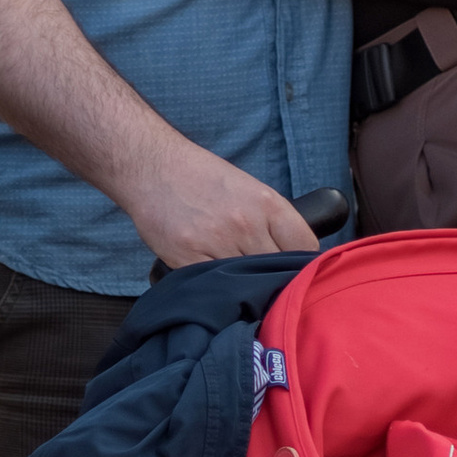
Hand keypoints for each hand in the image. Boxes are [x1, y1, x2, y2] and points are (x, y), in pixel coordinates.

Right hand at [114, 133, 320, 270]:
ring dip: (244, 287)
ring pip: (246, 281)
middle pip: (277, 269)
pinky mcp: (188, 258)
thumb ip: (269, 220)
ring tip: (237, 284)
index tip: (295, 271)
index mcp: (266, 203)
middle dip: (273, 278)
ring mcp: (217, 241)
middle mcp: (245, 223)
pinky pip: (213, 286)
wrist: (152, 167)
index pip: (304, 246)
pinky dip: (216, 289)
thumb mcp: (247, 188)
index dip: (303, 263)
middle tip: (264, 282)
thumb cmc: (200, 177)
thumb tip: (290, 255)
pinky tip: (213, 284)